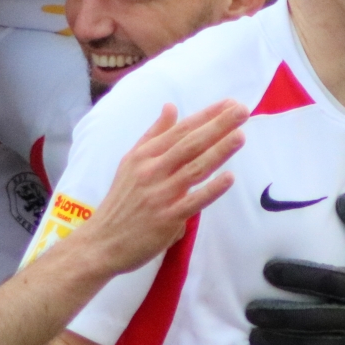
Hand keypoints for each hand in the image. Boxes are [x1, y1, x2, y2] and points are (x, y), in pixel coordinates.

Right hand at [74, 101, 245, 275]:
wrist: (102, 241)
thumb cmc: (121, 201)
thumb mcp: (130, 162)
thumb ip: (154, 135)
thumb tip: (171, 107)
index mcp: (144, 155)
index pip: (180, 130)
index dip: (206, 116)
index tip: (229, 103)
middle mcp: (151, 171)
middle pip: (190, 144)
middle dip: (218, 126)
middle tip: (242, 110)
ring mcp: (159, 195)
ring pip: (194, 169)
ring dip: (218, 151)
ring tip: (240, 136)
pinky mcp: (166, 219)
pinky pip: (193, 202)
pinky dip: (211, 189)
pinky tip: (229, 178)